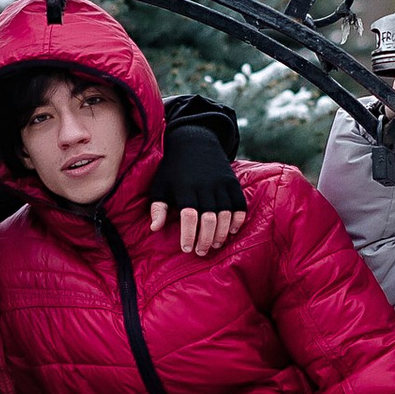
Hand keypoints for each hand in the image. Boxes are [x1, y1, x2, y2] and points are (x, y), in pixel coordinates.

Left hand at [148, 104, 244, 254]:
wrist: (194, 141)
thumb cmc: (173, 168)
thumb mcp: (160, 185)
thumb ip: (157, 207)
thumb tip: (154, 229)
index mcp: (185, 188)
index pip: (189, 216)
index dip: (189, 235)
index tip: (187, 248)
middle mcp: (204, 186)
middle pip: (209, 219)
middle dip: (205, 239)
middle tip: (201, 252)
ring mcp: (221, 184)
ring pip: (225, 214)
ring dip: (221, 233)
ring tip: (214, 245)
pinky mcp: (232, 182)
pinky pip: (240, 204)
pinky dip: (238, 219)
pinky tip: (232, 231)